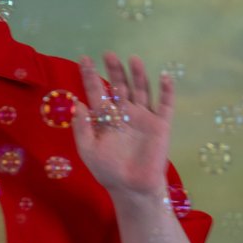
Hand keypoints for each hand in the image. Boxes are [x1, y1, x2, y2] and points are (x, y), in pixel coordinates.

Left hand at [69, 52, 172, 200]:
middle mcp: (124, 113)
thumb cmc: (108, 171)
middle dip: (114, 70)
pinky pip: (165, 105)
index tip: (84, 59)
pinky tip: (164, 77)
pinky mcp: (161, 125)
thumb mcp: (89, 150)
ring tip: (133, 59)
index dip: (90, 76)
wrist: (133, 189)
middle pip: (119, 86)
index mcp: (106, 118)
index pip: (97, 92)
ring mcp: (143, 117)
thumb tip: (76, 103)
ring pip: (141, 90)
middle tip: (108, 54)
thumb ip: (82, 128)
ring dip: (138, 75)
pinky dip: (166, 91)